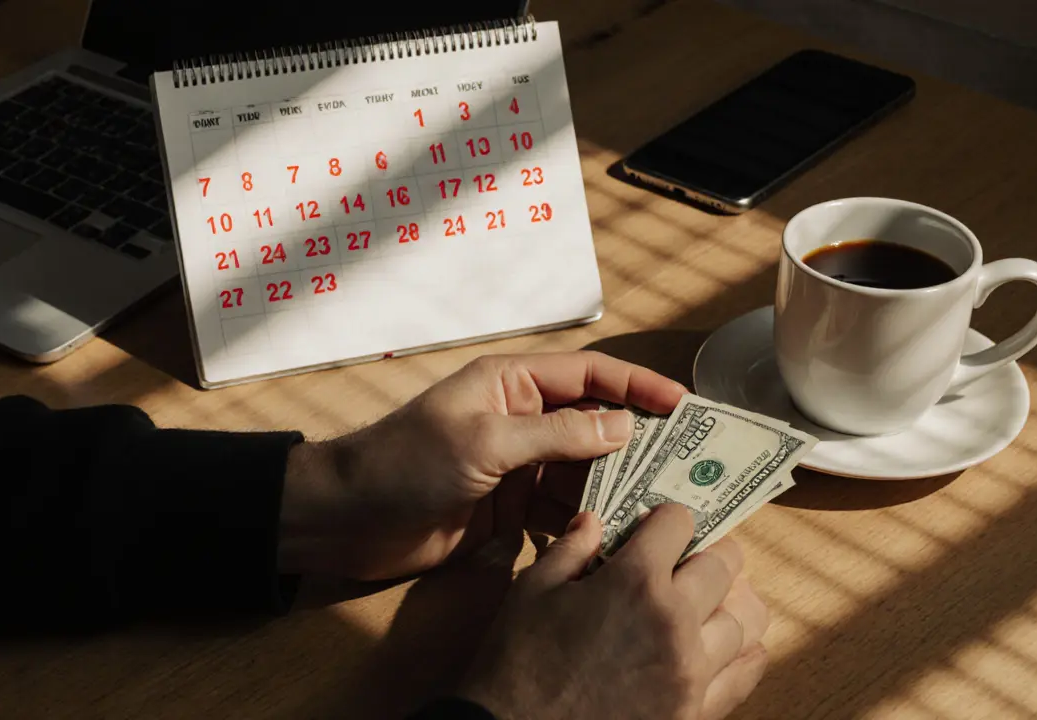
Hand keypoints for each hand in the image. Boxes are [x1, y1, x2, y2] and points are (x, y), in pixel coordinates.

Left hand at [277, 351, 685, 580]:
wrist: (348, 520)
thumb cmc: (407, 463)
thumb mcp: (486, 442)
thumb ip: (557, 435)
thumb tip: (624, 427)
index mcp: (513, 384)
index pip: (590, 375)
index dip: (638, 386)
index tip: (683, 405)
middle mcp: (521, 419)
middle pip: (594, 426)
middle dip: (638, 445)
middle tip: (688, 467)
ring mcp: (516, 466)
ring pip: (582, 472)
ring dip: (616, 489)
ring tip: (661, 509)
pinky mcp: (509, 509)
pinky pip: (561, 510)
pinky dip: (586, 522)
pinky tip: (613, 538)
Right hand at [458, 504, 770, 719]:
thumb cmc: (518, 662)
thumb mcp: (532, 592)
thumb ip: (570, 549)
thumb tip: (595, 521)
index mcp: (634, 582)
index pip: (678, 524)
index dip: (667, 518)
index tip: (660, 525)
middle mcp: (674, 620)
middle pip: (723, 566)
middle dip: (709, 551)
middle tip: (692, 556)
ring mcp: (690, 670)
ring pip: (743, 618)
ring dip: (728, 602)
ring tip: (711, 601)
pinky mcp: (695, 711)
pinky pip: (744, 676)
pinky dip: (746, 654)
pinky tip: (736, 645)